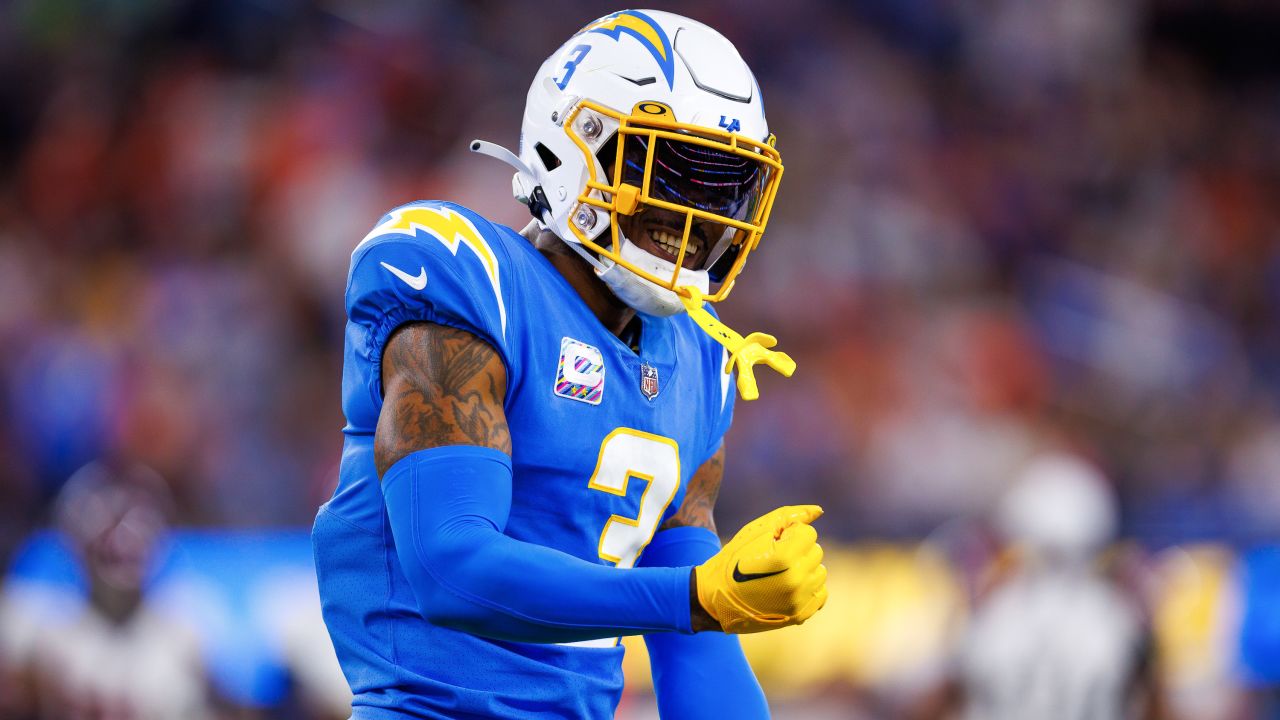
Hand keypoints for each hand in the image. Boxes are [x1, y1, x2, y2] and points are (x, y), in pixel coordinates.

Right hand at [693, 505, 826, 633]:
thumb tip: (819, 510)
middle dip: (797, 550)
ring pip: (820, 572)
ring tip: (780, 574)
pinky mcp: (800, 615)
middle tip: (773, 559)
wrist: (717, 595)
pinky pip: (820, 595)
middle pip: (816, 551)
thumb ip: (791, 516)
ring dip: (804, 569)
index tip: (772, 544)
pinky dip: (807, 589)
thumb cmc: (736, 558)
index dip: (790, 534)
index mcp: (785, 557)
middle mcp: (795, 580)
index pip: (809, 533)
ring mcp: (798, 600)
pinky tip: (788, 588)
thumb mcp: (758, 529)